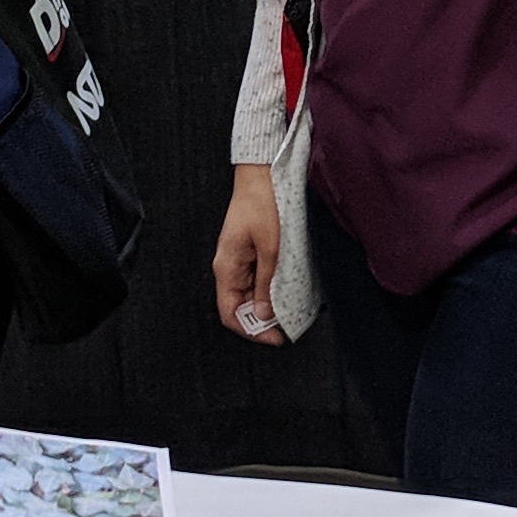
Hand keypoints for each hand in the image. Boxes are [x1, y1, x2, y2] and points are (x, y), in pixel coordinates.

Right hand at [213, 165, 285, 343]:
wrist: (260, 178)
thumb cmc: (262, 206)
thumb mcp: (270, 249)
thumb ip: (266, 284)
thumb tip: (264, 314)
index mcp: (226, 268)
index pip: (230, 313)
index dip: (251, 330)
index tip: (274, 338)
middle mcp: (228, 268)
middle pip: (240, 307)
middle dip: (262, 321)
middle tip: (288, 326)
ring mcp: (238, 262)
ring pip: (249, 296)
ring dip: (268, 306)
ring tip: (291, 309)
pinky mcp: (248, 254)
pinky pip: (256, 281)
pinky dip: (270, 290)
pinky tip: (286, 291)